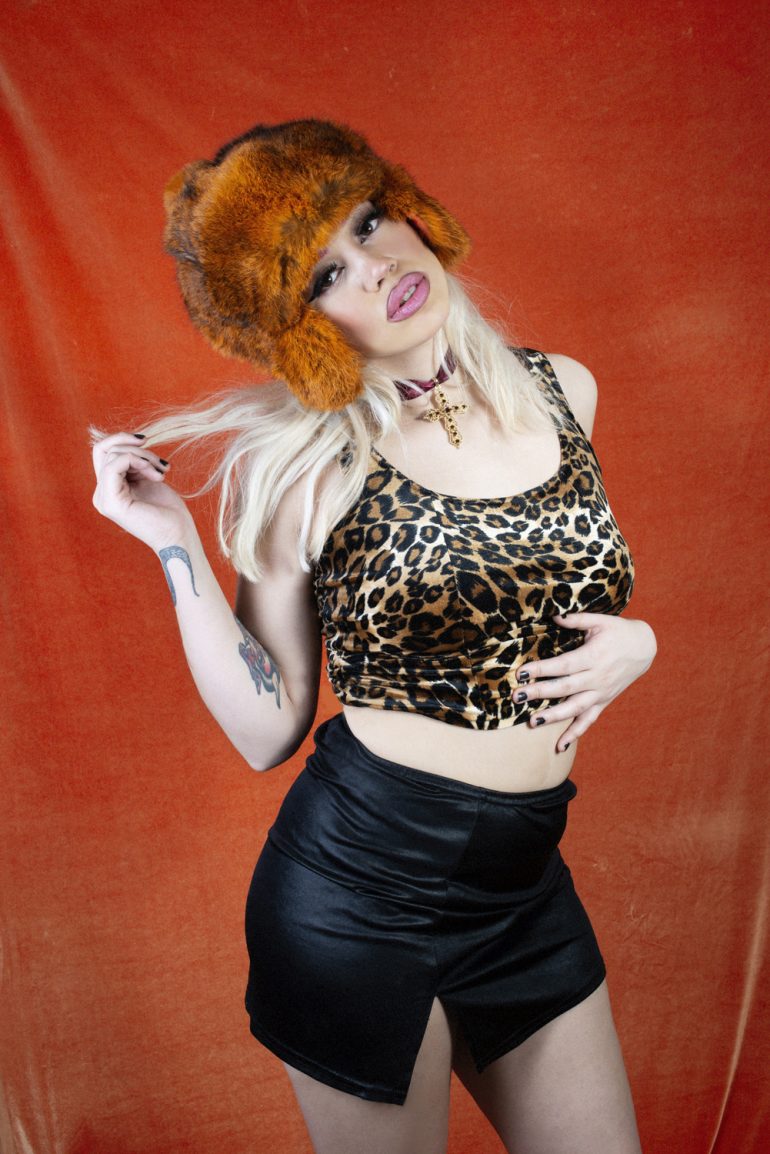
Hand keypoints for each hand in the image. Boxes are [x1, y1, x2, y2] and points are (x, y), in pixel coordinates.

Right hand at [92, 431, 192, 552]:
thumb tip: (131, 440)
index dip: (123, 440)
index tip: (148, 443)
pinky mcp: (111, 502)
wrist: (178, 536)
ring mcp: (104, 499)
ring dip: (144, 457)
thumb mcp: (148, 478)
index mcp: (108, 489)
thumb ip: (134, 463)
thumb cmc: (168, 511)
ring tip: (162, 472)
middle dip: (137, 449)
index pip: (103, 452)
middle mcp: (101, 495)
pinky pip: (115, 465)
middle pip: (105, 450)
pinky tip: (156, 475)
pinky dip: (138, 461)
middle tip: (161, 464)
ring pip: (112, 455)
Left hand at [514, 612, 656, 752]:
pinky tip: (560, 746)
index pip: (563, 666)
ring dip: (554, 717)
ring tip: (533, 722)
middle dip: (540, 693)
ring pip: (575, 708)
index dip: (542, 670)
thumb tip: (554, 615)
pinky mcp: (604, 701)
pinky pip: (589, 720)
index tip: (521, 673)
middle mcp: (597, 678)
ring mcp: (601, 692)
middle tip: (517, 697)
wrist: (644, 648)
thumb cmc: (618, 632)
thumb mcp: (600, 620)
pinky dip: (575, 733)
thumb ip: (576, 619)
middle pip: (565, 688)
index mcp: (593, 656)